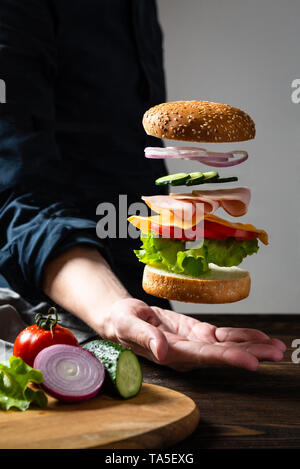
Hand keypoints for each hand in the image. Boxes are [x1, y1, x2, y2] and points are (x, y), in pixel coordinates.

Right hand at [97, 298, 285, 370]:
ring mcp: (194, 343)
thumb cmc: (121, 321)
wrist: (123, 317)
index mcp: (171, 353)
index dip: (228, 358)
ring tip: (276, 347)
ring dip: (253, 346)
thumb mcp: (127, 324)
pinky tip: (259, 337)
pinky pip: (223, 335)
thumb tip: (161, 352)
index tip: (252, 362)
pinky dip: (242, 335)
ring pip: (227, 345)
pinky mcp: (197, 333)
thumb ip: (144, 337)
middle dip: (251, 354)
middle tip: (277, 353)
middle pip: (223, 354)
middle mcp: (188, 353)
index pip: (204, 357)